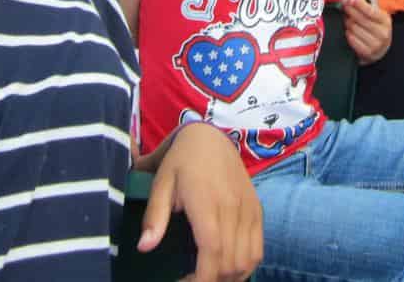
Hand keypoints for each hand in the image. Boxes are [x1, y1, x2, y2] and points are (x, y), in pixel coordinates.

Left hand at [141, 122, 261, 281]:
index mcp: (207, 201)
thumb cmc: (181, 161)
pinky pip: (258, 249)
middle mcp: (233, 207)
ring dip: (229, 277)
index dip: (203, 277)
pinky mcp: (257, 210)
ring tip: (207, 276)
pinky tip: (227, 268)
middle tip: (190, 280)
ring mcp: (248, 209)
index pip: (212, 250)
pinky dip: (245, 266)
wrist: (210, 136)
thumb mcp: (161, 182)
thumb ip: (155, 216)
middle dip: (211, 281)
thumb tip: (144, 247)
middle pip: (230, 261)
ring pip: (247, 260)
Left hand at [342, 0, 391, 63]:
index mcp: (385, 20)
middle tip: (344, 4)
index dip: (359, 2)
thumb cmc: (375, 27)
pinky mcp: (368, 53)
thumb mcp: (375, 15)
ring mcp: (376, 44)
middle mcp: (383, 33)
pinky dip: (348, 34)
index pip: (370, 10)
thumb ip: (364, 4)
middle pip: (360, 19)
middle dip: (350, 10)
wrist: (380, 49)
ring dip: (348, 23)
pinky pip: (352, 40)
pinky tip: (349, 31)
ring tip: (348, 20)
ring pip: (354, 29)